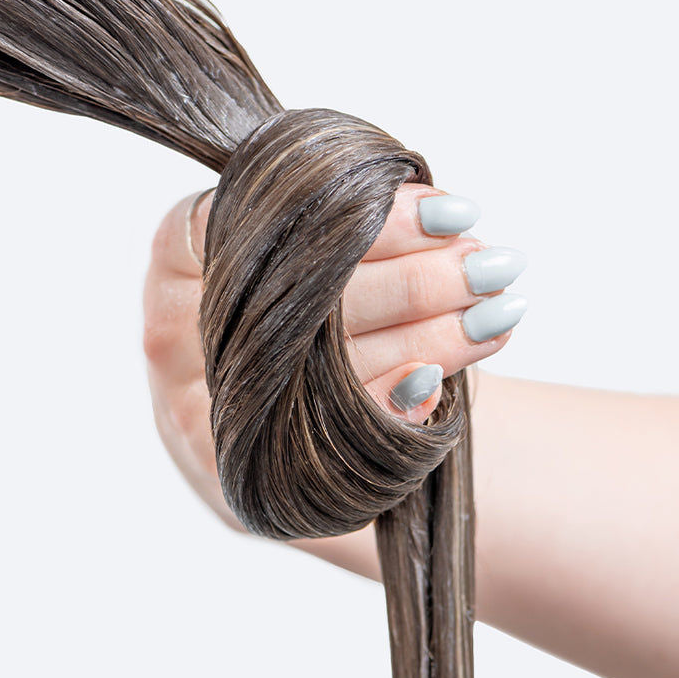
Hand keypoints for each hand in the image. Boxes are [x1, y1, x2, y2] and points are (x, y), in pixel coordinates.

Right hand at [143, 183, 526, 530]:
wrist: (256, 425)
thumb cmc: (285, 318)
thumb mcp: (285, 257)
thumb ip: (335, 225)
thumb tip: (442, 212)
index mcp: (181, 250)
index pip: (281, 214)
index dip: (378, 215)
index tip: (451, 211)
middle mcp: (179, 324)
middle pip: (320, 290)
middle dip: (425, 275)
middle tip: (493, 263)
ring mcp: (203, 399)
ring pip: (339, 362)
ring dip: (437, 334)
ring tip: (499, 309)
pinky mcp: (240, 466)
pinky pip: (336, 432)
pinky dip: (400, 401)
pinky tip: (444, 383)